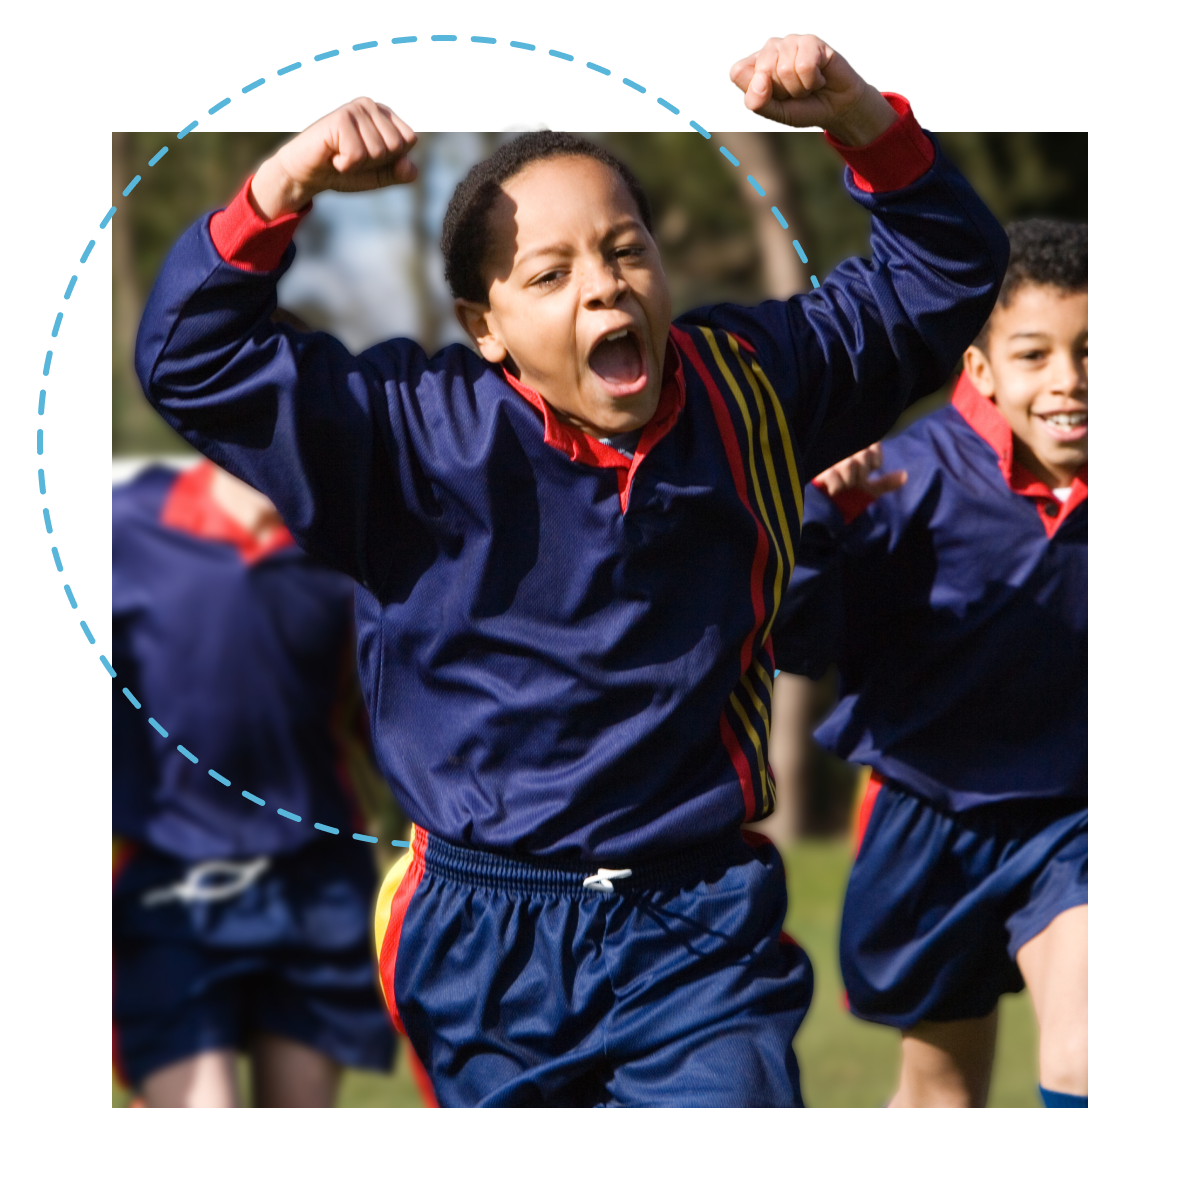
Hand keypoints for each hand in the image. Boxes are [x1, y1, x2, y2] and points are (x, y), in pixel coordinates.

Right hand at [250, 97, 417, 219]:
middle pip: (396, 146)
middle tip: (353, 157)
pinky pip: (358, 155)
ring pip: (379, 151)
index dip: (393, 158)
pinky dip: (346, 165)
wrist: (309, 174)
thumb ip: (400, 172)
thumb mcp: (380, 175)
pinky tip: (333, 156)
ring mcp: (355, 108)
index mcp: (385, 114)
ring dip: (360, 164)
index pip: (410, 139)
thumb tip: (409, 166)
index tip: (371, 157)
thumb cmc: (346, 170)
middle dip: (376, 162)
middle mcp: (371, 104)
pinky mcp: (340, 118)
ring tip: (342, 155)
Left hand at [728, 34, 896, 145]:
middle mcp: (769, 50)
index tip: (773, 98)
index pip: (738, 72)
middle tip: (794, 93)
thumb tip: (759, 79)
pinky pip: (805, 65)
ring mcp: (789, 42)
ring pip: (784, 68)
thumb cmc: (802, 109)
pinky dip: (813, 80)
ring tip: (807, 86)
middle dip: (782, 91)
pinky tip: (819, 77)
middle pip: (763, 71)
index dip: (756, 90)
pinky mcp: (810, 40)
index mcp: (753, 67)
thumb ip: (758, 103)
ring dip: (799, 87)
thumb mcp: (776, 113)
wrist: (835, 106)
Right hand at [813, 443, 906, 497]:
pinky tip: (833, 491)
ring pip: (849, 464)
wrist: (827, 509)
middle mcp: (844, 454)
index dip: (874, 462)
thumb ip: (885, 482)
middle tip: (853, 483)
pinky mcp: (819, 472)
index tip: (869, 472)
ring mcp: (830, 462)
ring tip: (843, 487)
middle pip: (862, 455)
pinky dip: (836, 487)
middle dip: (861, 474)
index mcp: (856, 454)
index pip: (873, 447)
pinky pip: (833, 475)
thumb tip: (905, 476)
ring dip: (848, 481)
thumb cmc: (848, 496)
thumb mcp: (869, 490)